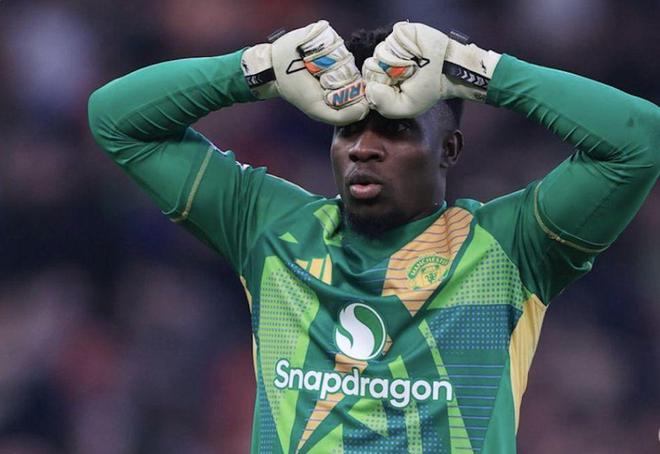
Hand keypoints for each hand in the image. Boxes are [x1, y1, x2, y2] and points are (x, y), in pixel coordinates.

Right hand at [241, 20, 368, 125]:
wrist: (273, 68)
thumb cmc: (296, 90)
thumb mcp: (317, 110)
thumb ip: (341, 116)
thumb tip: (365, 108)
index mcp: (345, 84)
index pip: (361, 88)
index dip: (354, 91)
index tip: (335, 92)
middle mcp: (344, 66)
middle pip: (357, 71)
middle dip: (340, 78)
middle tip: (320, 80)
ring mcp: (337, 50)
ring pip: (347, 56)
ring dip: (330, 64)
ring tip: (314, 68)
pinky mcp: (328, 37)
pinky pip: (336, 42)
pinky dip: (324, 49)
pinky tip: (311, 56)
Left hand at [362, 21, 501, 118]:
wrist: (450, 72)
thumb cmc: (428, 90)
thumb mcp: (404, 108)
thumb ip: (382, 105)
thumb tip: (370, 87)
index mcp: (382, 81)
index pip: (367, 83)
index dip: (379, 89)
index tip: (396, 90)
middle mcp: (383, 63)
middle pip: (369, 68)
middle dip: (386, 77)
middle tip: (405, 78)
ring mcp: (390, 47)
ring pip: (378, 54)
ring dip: (397, 64)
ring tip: (412, 66)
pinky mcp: (399, 34)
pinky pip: (390, 41)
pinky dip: (402, 50)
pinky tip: (413, 55)